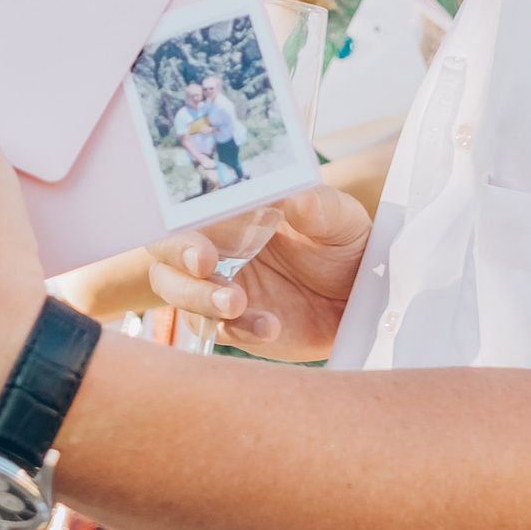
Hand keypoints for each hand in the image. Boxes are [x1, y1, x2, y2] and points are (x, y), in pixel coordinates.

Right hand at [142, 182, 373, 359]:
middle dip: (179, 265)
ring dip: (200, 300)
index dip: (183, 230)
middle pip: (168, 258)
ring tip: (236, 305)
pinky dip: (237, 330)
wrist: (362, 296)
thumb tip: (301, 199)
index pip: (186, 215)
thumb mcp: (340, 220)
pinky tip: (269, 326)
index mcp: (231, 214)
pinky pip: (218, 330)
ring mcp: (221, 288)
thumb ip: (319, 209)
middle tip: (206, 269)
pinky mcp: (234, 325)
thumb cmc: (346, 244)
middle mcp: (217, 249)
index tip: (203, 248)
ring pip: (180, 294)